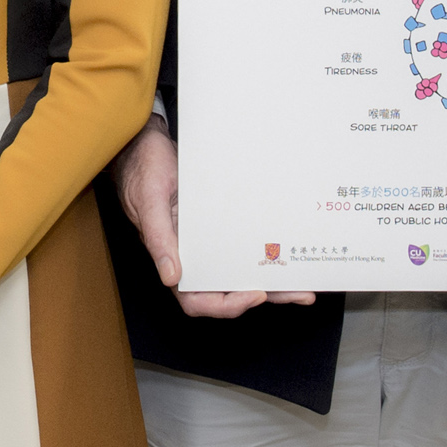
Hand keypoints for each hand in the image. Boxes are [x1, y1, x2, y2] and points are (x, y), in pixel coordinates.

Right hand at [118, 118, 311, 318]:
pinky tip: (288, 250)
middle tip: (300, 293)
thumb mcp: (149, 200)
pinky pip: (243, 244)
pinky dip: (265, 251)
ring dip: (272, 280)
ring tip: (304, 284)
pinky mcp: (219, 223)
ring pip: (240, 270)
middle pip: (228, 290)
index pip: (196, 299)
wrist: (145, 141)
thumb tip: (171, 277)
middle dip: (265, 295)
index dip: (226, 305)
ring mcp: (207, 240)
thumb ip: (158, 239)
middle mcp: (192, 254)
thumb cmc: (141, 169)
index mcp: (172, 256)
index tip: (254, 293)